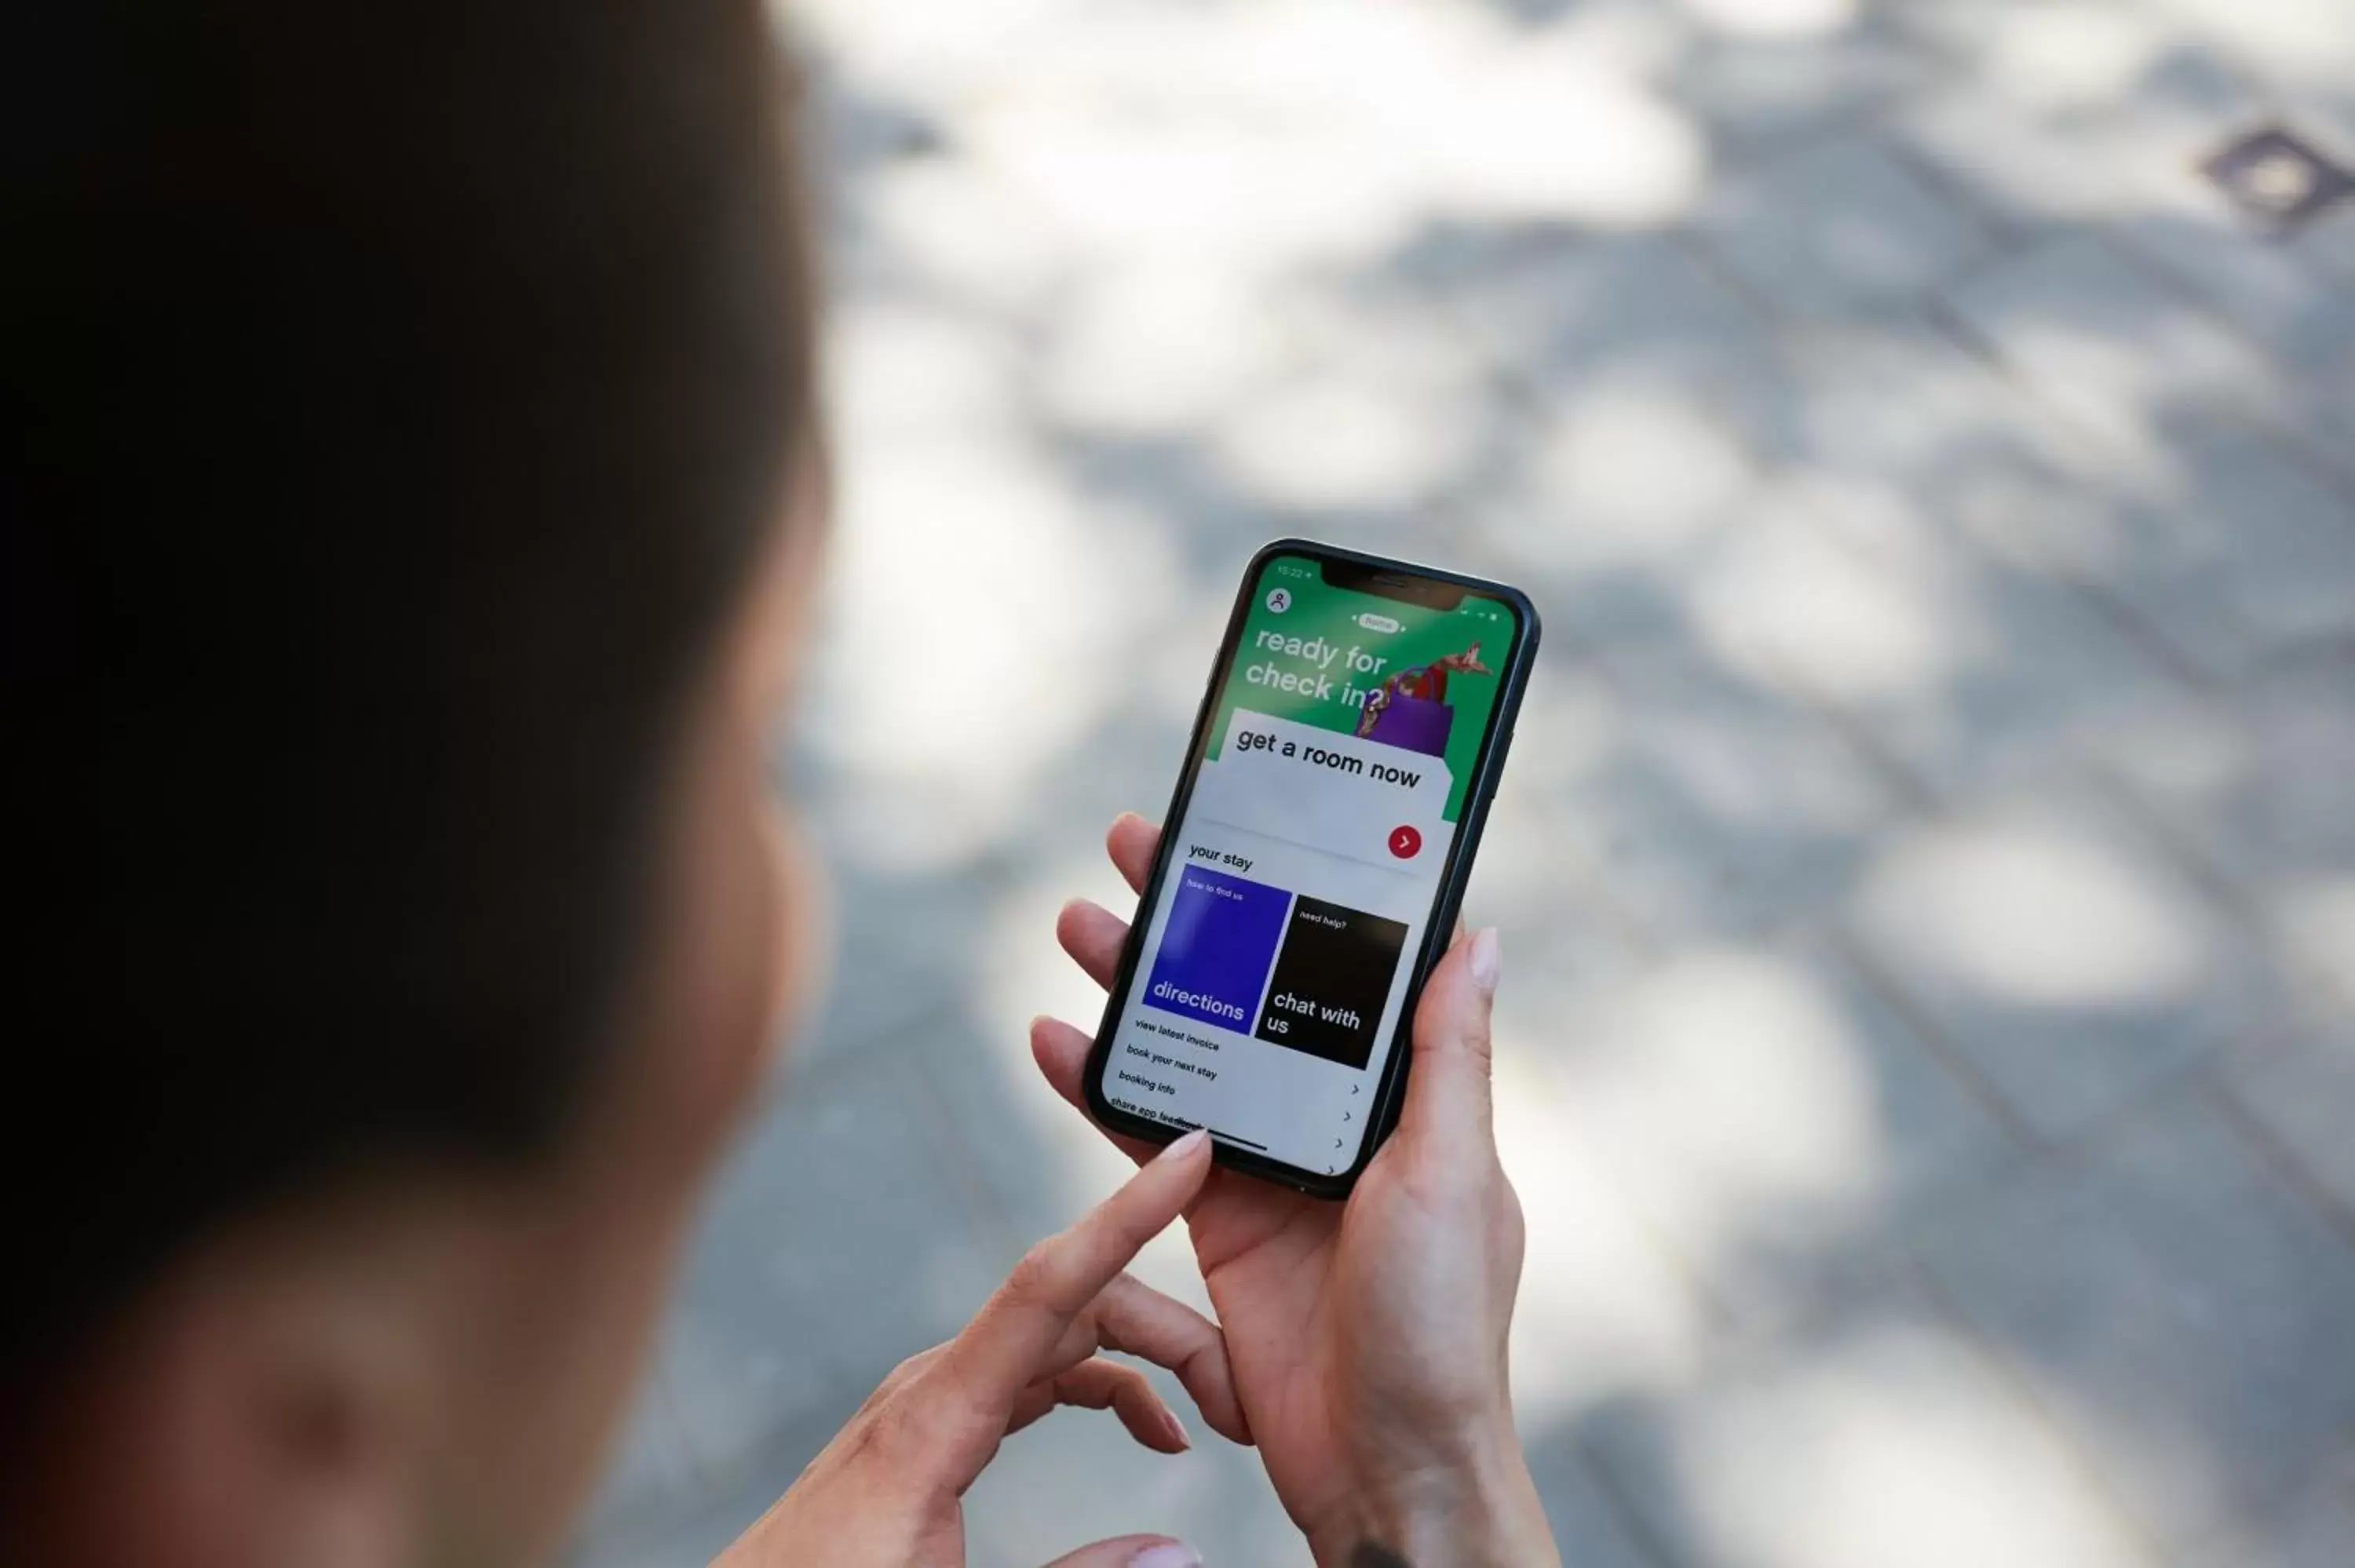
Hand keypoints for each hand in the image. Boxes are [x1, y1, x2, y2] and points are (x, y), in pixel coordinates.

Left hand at [712, 1130, 1246, 1567]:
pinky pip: (1027, 1374)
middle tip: (1240, 1398)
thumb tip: (1177, 1547)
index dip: (1126, 1214)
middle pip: (1070, 1305)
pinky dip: (1097, 1383)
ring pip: (1054, 1339)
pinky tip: (1143, 1426)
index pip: (1047, 1284)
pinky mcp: (923, 1431)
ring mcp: (923, 1404)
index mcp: (931, 1420)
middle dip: (1166, 1326)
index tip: (1187, 1154)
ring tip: (1212, 1411)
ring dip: (1139, 1357)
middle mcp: (926, 1389)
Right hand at [1031, 816, 1559, 1567]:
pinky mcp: (1215, 1223)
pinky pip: (1148, 1137)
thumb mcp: (1454, 1174)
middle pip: (1252, 995)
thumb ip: (1446, 1059)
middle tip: (1135, 850)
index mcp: (1405, 1099)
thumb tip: (1476, 939)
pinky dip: (1100, 1088)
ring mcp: (1271, 1169)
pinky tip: (1055, 1040)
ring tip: (1080, 922)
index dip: (1292, 899)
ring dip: (1135, 988)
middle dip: (1194, 923)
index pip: (1342, 971)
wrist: (1385, 1463)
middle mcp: (1337, 1122)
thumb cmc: (1443, 1327)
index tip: (1249, 832)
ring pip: (1192, 1051)